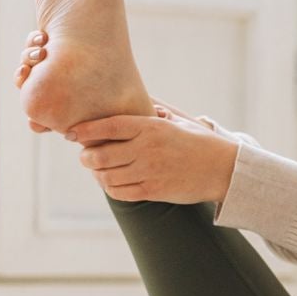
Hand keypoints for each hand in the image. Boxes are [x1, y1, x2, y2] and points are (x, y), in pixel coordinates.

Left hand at [63, 107, 239, 204]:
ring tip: (97, 170)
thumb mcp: (177, 122)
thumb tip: (136, 103)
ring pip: (107, 176)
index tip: (72, 132)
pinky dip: (110, 189)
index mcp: (151, 128)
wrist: (225, 170)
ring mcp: (150, 171)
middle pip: (100, 154)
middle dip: (86, 156)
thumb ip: (153, 114)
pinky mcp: (154, 191)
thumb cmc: (200, 144)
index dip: (86, 129)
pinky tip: (111, 183)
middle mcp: (147, 149)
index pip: (109, 126)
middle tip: (85, 156)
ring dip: (97, 174)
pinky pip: (121, 192)